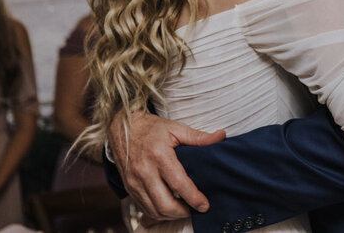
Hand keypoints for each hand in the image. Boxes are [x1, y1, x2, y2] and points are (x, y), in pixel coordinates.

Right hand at [109, 109, 225, 219]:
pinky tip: (169, 207)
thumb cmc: (152, 128)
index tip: (204, 205)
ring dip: (171, 215)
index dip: (194, 197)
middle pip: (165, 204)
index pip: (179, 184)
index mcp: (159, 155)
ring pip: (154, 210)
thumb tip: (221, 136)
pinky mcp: (129, 187)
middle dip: (183, 212)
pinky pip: (144, 208)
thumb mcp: (176, 128)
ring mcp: (135, 182)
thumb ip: (198, 137)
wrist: (122, 128)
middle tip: (195, 209)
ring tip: (184, 209)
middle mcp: (145, 171)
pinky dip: (158, 212)